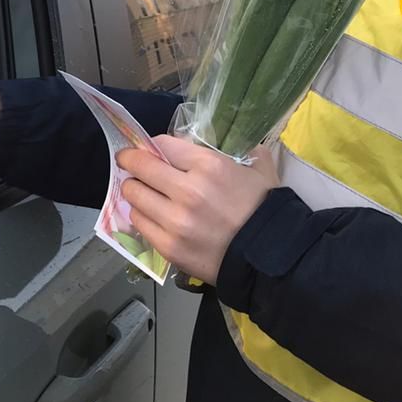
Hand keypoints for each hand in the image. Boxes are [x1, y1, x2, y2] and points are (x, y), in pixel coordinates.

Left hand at [115, 135, 277, 285]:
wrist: (272, 259)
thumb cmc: (266, 211)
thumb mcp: (258, 171)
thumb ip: (237, 151)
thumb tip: (220, 142)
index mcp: (210, 166)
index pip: (162, 144)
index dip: (153, 146)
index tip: (149, 150)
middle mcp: (188, 190)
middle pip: (140, 166)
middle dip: (131, 162)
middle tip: (129, 164)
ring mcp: (175, 221)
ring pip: (133, 195)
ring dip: (133, 190)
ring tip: (140, 191)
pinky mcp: (169, 246)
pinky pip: (139, 223)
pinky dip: (140, 215)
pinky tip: (148, 214)